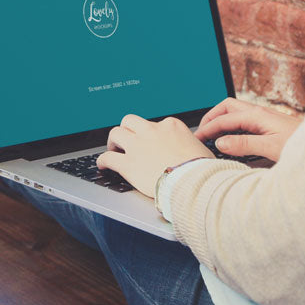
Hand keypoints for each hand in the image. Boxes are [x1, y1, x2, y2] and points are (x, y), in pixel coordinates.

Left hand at [97, 114, 213, 197]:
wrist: (193, 183)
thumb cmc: (202, 170)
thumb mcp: (200, 149)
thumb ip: (190, 144)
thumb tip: (192, 149)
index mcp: (170, 125)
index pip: (155, 124)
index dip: (150, 134)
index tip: (150, 142)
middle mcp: (151, 131)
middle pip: (130, 121)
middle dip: (127, 129)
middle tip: (126, 140)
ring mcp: (138, 146)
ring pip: (115, 133)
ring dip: (113, 141)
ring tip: (113, 149)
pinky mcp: (128, 164)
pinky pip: (108, 157)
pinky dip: (103, 160)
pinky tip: (103, 165)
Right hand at [194, 98, 303, 162]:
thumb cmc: (301, 145)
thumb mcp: (270, 147)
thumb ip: (244, 144)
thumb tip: (220, 142)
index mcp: (257, 115)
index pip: (224, 119)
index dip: (208, 128)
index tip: (197, 139)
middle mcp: (260, 113)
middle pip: (228, 107)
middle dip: (212, 117)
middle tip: (202, 131)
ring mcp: (265, 118)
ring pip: (236, 112)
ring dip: (222, 120)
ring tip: (213, 134)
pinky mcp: (270, 125)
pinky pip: (245, 120)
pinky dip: (232, 126)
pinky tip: (233, 138)